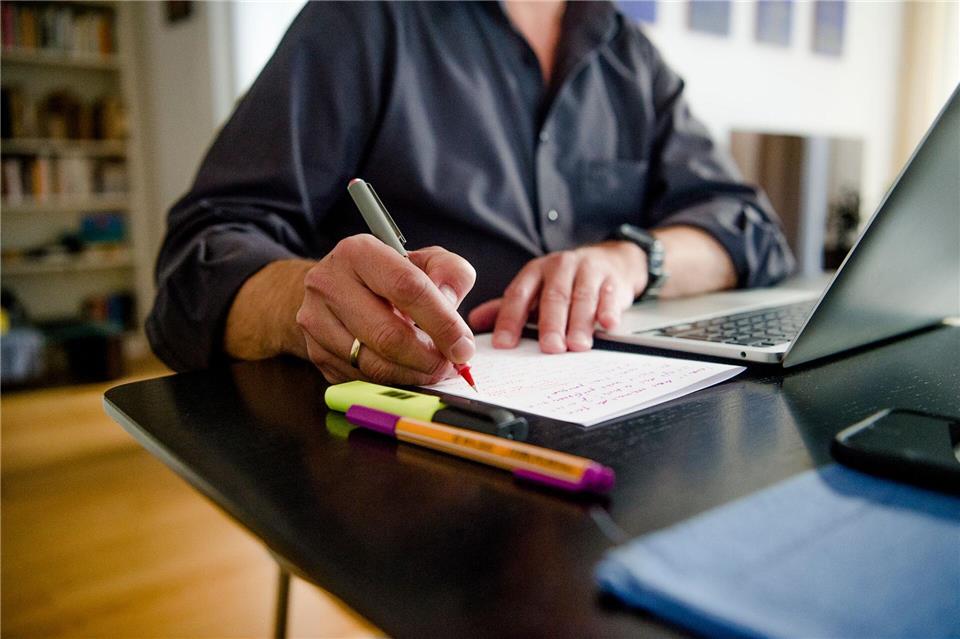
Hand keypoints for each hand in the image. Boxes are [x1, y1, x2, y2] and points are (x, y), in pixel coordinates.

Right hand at [296, 235, 476, 383]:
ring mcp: (316, 321)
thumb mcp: (424, 261)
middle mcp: (329, 284)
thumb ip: (450, 274)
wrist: (335, 289)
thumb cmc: (388, 276)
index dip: (442, 322)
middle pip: (388, 334)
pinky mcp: (315, 352)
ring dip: (413, 374)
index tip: (464, 347)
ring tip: (433, 369)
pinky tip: (407, 371)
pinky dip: (391, 381)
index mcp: (359, 253)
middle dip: (428, 358)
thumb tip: (451, 304)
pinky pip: (361, 379)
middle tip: (451, 366)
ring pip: (374, 364)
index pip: (407, 289)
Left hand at [468, 241, 644, 352]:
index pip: (518, 295)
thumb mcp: (535, 290)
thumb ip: (508, 307)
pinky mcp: (613, 280)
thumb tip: (474, 322)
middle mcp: (560, 267)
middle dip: (550, 324)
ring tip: (577, 346)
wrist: (610, 261)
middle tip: (549, 348)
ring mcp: (588, 271)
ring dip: (580, 323)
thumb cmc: (566, 281)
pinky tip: (607, 324)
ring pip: (582, 297)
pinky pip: (610, 296)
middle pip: (553, 297)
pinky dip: (609, 310)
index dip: (509, 319)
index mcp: (535, 271)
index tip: (503, 344)